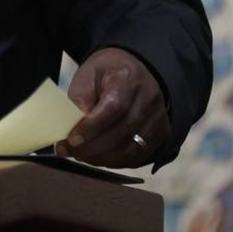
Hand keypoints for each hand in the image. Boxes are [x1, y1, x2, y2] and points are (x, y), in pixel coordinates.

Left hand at [56, 47, 169, 167]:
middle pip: (122, 132)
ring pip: (132, 149)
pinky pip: (139, 156)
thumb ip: (80, 99)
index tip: (71, 140)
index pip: (114, 108)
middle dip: (93, 147)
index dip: (92, 128)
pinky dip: (117, 162)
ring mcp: (159, 118)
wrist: (133, 70)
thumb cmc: (106, 72)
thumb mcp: (87, 74)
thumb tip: (74, 129)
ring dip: (103, 158)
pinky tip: (99, 157)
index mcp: (128, 78)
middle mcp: (149, 99)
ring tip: (82, 156)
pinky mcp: (162, 133)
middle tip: (70, 152)